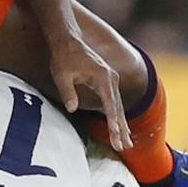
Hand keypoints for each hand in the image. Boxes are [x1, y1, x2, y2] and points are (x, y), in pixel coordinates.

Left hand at [48, 34, 131, 151]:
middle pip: (118, 107)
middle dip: (120, 129)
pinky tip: (120, 127)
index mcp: (103, 77)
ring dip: (121, 124)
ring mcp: (111, 79)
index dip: (113, 123)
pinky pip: (114, 101)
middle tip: (124, 147)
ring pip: (118, 105)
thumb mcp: (61, 75)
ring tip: (126, 143)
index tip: (116, 137)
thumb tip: (71, 108)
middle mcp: (111, 78)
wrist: (67, 39)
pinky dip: (117, 115)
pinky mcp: (107, 80)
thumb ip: (68, 91)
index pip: (110, 105)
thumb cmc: (63, 57)